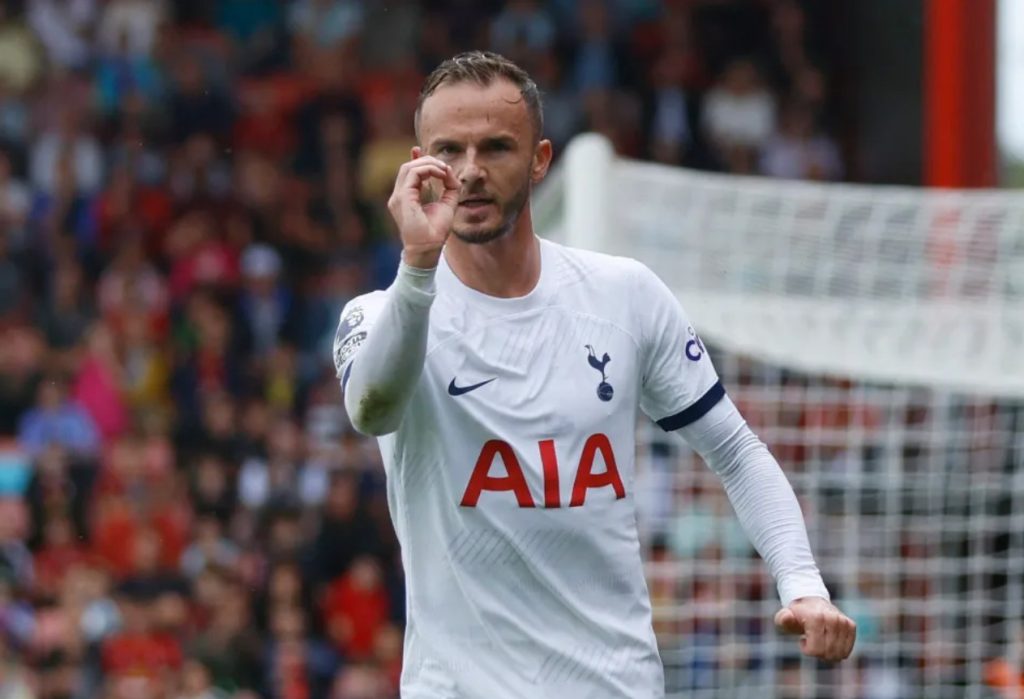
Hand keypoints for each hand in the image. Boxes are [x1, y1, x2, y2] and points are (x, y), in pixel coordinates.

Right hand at [387, 149, 459, 268]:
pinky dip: (427, 170)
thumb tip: (449, 171)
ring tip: (443, 169)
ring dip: (428, 164)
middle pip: (408, 167)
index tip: (421, 150)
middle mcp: (399, 196)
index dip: (416, 159)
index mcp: (406, 197)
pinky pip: (412, 174)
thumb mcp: (447, 204)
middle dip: (426, 161)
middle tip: (443, 166)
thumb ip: (449, 187)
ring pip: (408, 168)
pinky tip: (440, 174)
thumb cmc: (436, 231)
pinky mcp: (402, 198)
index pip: (407, 172)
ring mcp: (398, 197)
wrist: (429, 248)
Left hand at [774, 596, 855, 662]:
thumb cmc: (796, 615)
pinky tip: (829, 639)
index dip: (807, 650)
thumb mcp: (784, 618)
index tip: (802, 639)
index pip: (816, 651)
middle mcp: (833, 618)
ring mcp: (843, 621)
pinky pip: (846, 651)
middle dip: (818, 652)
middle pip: (828, 654)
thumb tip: (787, 616)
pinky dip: (837, 650)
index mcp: (816, 618)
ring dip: (827, 652)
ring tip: (820, 638)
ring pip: (839, 654)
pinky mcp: (851, 625)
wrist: (810, 603)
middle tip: (812, 639)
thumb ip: (783, 619)